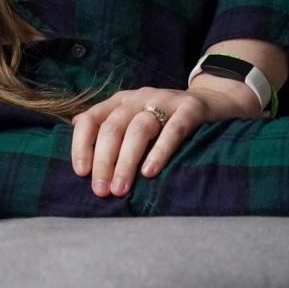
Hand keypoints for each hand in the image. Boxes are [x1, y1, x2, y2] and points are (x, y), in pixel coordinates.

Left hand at [70, 86, 253, 197]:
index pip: (91, 119)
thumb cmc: (166, 118)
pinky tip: (150, 172)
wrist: (214, 101)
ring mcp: (165, 100)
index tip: (80, 173)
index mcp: (120, 101)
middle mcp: (138, 97)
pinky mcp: (191, 109)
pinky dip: (160, 151)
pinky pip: (174, 130)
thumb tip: (74, 125)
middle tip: (101, 190)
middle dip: (104, 161)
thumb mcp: (134, 116)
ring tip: (121, 188)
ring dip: (127, 161)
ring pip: (139, 129)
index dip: (82, 144)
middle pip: (113, 127)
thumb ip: (108, 122)